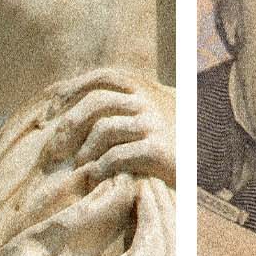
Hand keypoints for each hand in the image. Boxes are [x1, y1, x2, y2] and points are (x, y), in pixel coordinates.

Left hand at [55, 74, 175, 190]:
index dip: (69, 92)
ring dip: (84, 151)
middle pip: (96, 101)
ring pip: (104, 128)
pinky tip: (95, 178)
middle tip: (54, 151)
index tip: (47, 115)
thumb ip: (122, 101)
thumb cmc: (173, 139)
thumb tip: (64, 95)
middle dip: (68, 126)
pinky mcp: (159, 151)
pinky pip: (117, 156)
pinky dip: (100, 168)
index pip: (100, 78)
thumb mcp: (152, 111)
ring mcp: (155, 124)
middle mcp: (150, 100)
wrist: (209, 162)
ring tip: (79, 167)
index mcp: (144, 87)